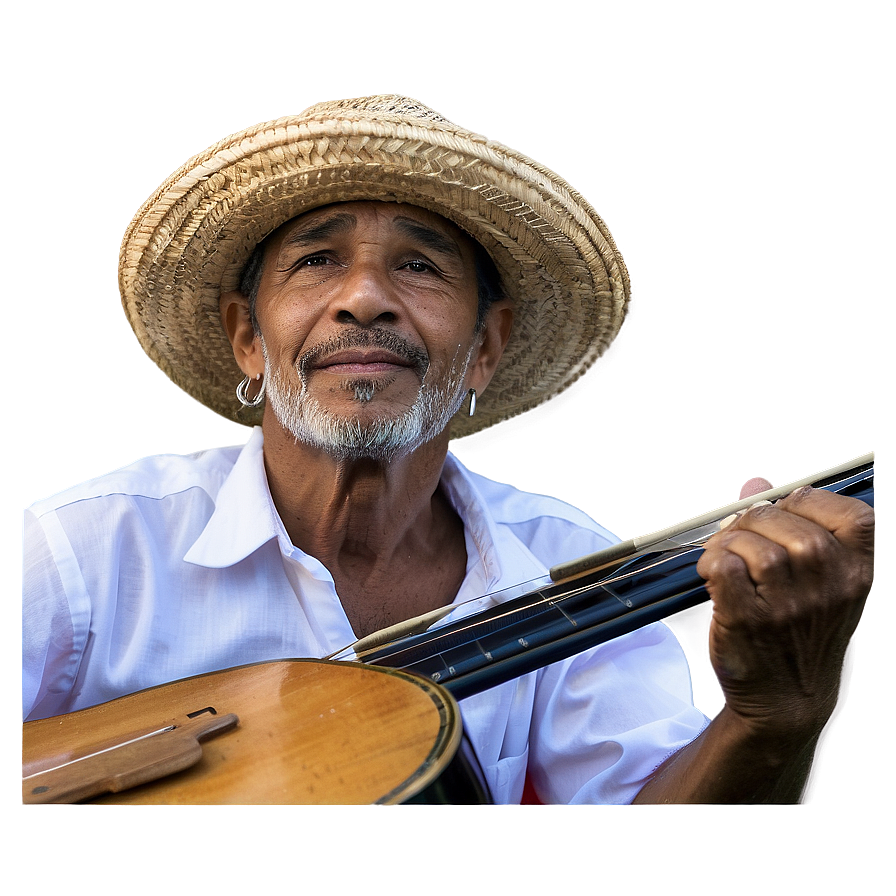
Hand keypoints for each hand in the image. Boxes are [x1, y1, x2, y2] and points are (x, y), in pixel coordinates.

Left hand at [696, 486, 874, 738]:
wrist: (786, 700)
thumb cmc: (800, 636)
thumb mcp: (818, 585)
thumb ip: (792, 527)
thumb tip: (756, 483)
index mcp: (857, 574)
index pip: (852, 514)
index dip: (807, 502)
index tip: (785, 512)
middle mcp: (831, 588)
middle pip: (788, 519)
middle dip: (753, 519)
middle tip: (740, 535)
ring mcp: (790, 605)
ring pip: (752, 541)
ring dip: (728, 542)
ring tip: (726, 557)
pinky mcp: (750, 619)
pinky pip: (723, 566)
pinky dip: (710, 562)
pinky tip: (712, 574)